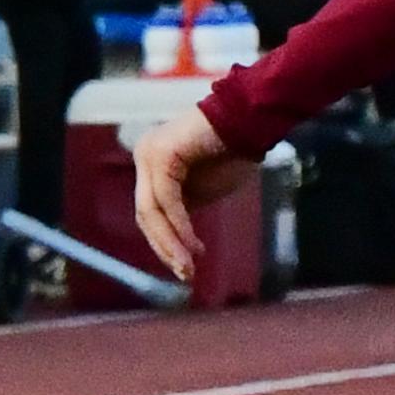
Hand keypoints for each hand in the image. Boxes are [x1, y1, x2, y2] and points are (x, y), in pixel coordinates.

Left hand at [131, 110, 255, 274]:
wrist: (250, 120)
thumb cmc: (234, 151)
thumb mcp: (204, 188)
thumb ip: (185, 207)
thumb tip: (177, 239)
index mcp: (152, 165)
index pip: (150, 211)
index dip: (165, 242)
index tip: (185, 266)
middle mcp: (144, 157)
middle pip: (145, 214)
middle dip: (165, 248)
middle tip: (185, 274)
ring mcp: (149, 154)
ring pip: (152, 211)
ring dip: (171, 243)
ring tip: (189, 267)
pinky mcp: (161, 154)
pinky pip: (167, 200)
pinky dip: (179, 226)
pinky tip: (194, 245)